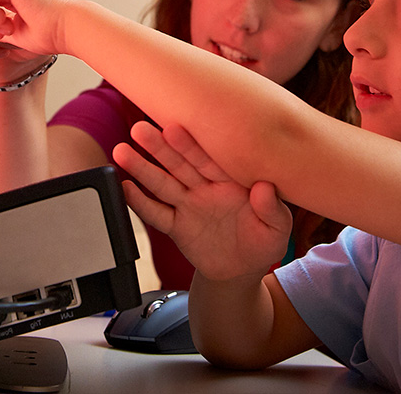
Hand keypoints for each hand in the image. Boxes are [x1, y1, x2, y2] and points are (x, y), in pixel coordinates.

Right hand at [114, 122, 291, 282]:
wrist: (242, 272)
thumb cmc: (262, 243)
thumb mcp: (277, 228)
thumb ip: (272, 208)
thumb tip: (265, 187)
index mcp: (230, 181)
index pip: (209, 159)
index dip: (192, 145)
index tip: (174, 128)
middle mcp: (205, 188)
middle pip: (179, 165)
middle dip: (160, 147)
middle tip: (140, 130)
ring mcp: (188, 205)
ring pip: (163, 184)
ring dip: (142, 168)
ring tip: (122, 151)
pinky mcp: (176, 227)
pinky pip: (157, 214)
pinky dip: (140, 203)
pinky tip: (125, 187)